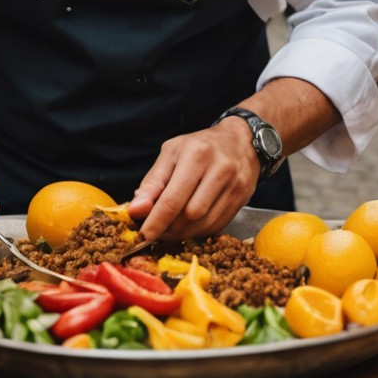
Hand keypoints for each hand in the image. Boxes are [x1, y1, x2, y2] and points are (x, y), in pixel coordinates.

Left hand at [128, 117, 259, 241]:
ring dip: (183, 231)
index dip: (156, 222)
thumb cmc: (199, 146)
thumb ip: (152, 183)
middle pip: (188, 216)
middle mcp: (219, 170)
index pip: (172, 200)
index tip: (143, 236)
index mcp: (196, 155)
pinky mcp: (242, 200)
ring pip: (203, 224)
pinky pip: (216, 226)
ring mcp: (234, 186)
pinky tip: (191, 223)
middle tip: (157, 228)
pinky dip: (199, 230)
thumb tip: (136, 210)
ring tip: (172, 225)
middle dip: (169, 228)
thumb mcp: (170, 154)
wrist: (240, 141)